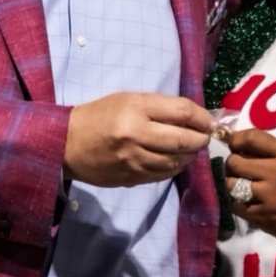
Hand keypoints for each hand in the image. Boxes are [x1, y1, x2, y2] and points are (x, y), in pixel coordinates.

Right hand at [64, 91, 212, 185]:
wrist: (66, 143)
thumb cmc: (99, 115)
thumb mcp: (127, 99)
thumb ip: (158, 107)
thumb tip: (192, 117)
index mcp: (135, 107)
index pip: (181, 111)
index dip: (201, 117)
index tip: (209, 121)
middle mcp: (136, 133)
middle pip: (182, 139)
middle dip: (200, 139)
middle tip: (205, 137)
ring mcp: (133, 158)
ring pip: (174, 160)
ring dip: (189, 156)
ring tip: (192, 150)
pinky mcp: (130, 177)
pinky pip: (162, 175)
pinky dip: (174, 168)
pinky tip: (176, 161)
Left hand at [225, 128, 275, 247]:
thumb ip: (273, 150)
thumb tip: (244, 146)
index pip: (251, 138)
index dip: (236, 138)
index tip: (233, 143)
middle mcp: (275, 174)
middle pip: (235, 162)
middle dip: (233, 163)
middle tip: (239, 167)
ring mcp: (267, 197)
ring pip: (231, 184)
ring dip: (233, 183)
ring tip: (241, 184)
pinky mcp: (262, 217)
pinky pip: (235, 205)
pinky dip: (237, 201)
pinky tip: (246, 200)